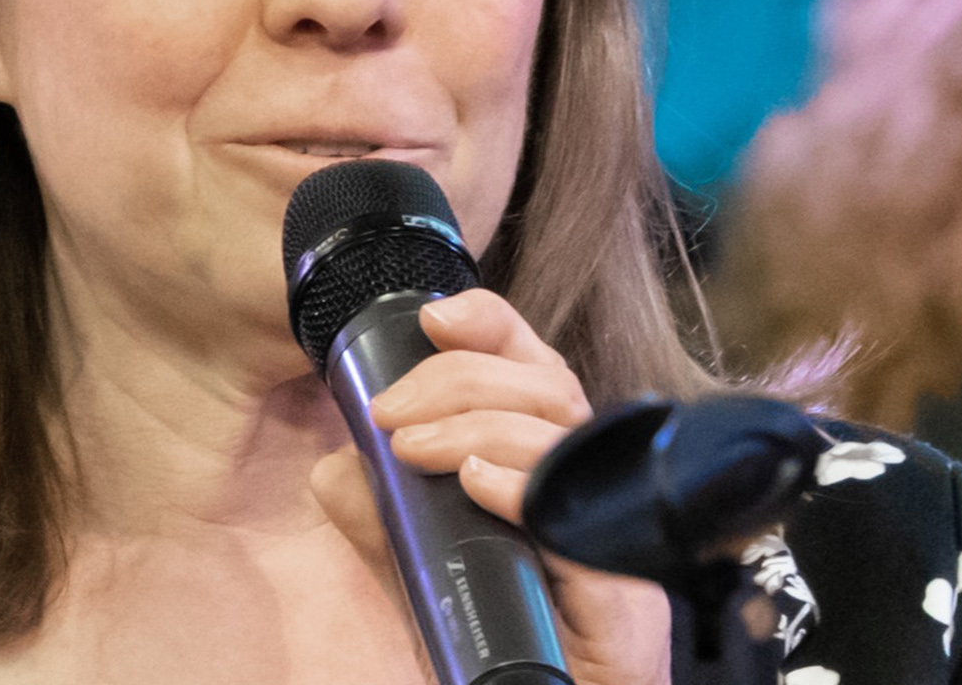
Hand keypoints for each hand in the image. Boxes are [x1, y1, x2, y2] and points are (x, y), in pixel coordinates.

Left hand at [309, 288, 671, 684]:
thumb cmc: (497, 642)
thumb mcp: (421, 567)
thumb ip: (382, 515)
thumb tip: (337, 467)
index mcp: (548, 465)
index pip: (534, 367)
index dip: (491, 326)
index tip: (433, 319)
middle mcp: (592, 489)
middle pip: (548, 387)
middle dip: (459, 380)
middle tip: (388, 414)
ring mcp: (614, 540)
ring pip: (566, 437)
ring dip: (477, 426)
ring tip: (413, 449)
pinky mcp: (625, 600)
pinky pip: (586, 526)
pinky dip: (526, 489)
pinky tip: (479, 485)